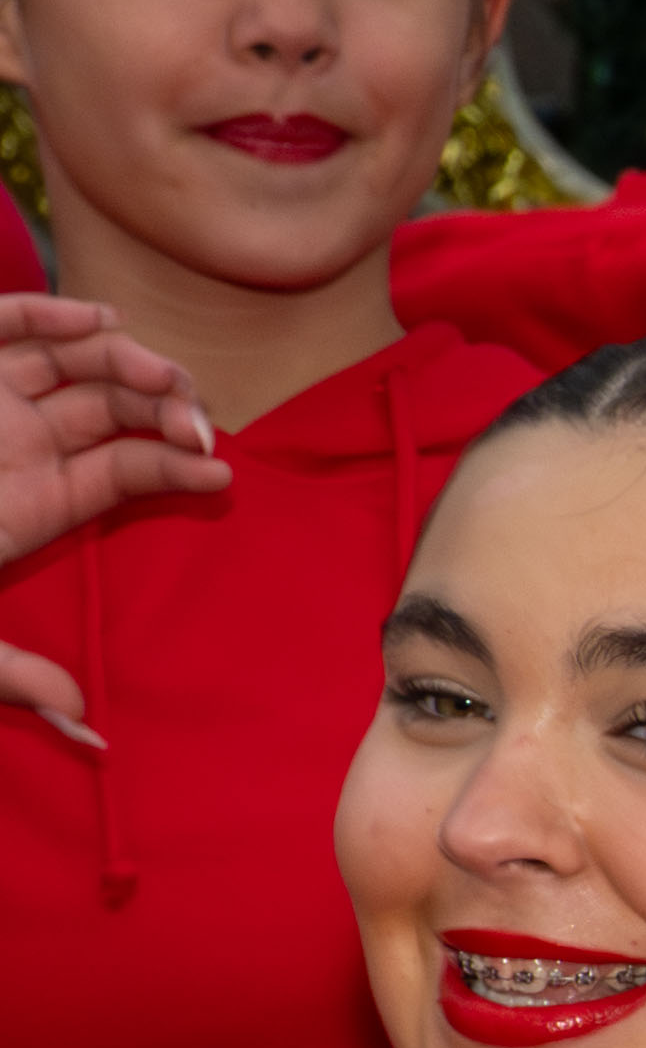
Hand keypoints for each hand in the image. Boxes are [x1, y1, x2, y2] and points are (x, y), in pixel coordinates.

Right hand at [0, 300, 228, 730]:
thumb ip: (14, 679)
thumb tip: (91, 734)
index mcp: (40, 499)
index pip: (130, 468)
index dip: (179, 464)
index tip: (222, 473)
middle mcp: (23, 442)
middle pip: (119, 404)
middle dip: (168, 404)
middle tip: (196, 417)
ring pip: (77, 358)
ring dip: (128, 356)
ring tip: (160, 373)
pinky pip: (5, 326)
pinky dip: (50, 313)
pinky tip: (99, 319)